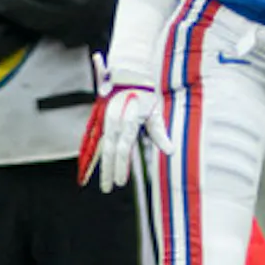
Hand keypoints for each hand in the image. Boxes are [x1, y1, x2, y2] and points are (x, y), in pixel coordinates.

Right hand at [77, 54, 171, 192]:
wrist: (129, 75)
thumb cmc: (146, 96)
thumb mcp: (156, 114)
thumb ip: (160, 134)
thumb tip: (170, 152)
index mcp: (127, 122)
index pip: (123, 149)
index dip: (121, 167)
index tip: (121, 182)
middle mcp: (113, 122)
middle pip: (110, 151)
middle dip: (108, 170)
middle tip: (108, 189)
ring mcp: (105, 120)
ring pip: (102, 147)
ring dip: (101, 165)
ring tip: (103, 181)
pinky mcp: (101, 119)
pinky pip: (96, 139)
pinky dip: (94, 153)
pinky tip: (93, 165)